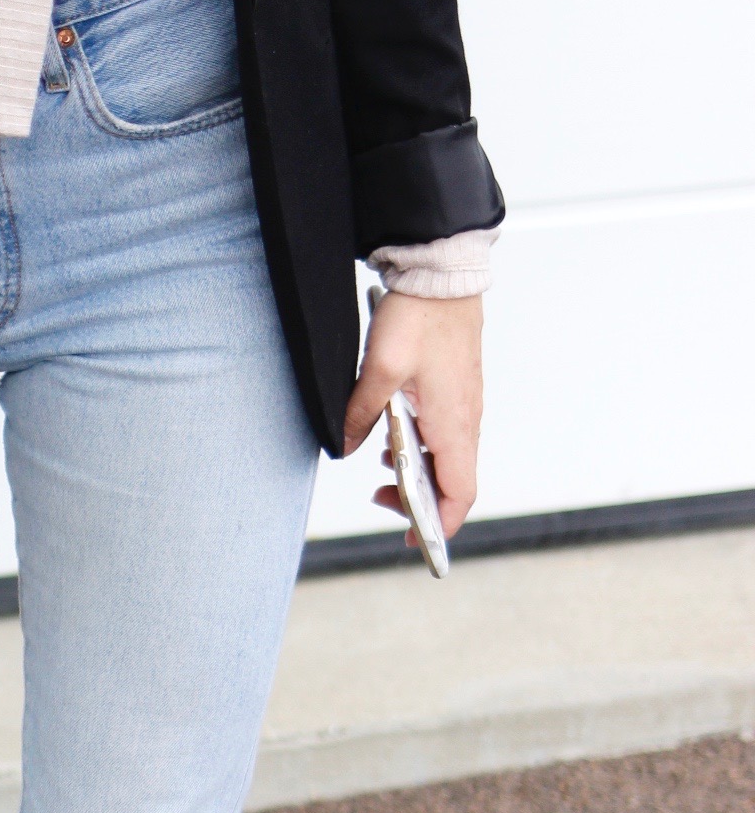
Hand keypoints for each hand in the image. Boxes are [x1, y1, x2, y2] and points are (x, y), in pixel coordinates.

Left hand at [342, 290, 483, 540]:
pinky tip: (393, 438)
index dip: (439, 524)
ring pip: (449, 459)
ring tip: (381, 474)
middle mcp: (467, 420)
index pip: (459, 493)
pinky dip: (421, 449)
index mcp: (454, 423)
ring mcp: (465, 405)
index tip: (415, 539)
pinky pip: (446, 435)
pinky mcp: (458, 391)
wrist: (442, 273)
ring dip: (418, 474)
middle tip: (381, 501)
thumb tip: (345, 447)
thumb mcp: (379, 369)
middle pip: (454, 482)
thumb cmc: (419, 316)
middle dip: (420, 503)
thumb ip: (360, 413)